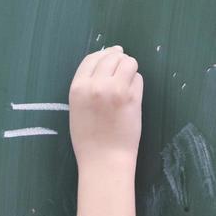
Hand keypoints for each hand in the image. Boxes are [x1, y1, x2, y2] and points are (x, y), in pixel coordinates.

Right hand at [69, 46, 142, 170]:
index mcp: (77, 88)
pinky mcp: (132, 97)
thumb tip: (107, 61)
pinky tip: (131, 98)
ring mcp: (115, 89)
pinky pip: (138, 78)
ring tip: (127, 84)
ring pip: (128, 63)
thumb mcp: (77, 109)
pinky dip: (136, 84)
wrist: (104, 159)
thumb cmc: (88, 139)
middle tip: (122, 72)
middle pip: (111, 57)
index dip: (103, 55)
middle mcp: (95, 85)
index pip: (91, 59)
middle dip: (119, 61)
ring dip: (130, 70)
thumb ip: (87, 86)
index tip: (112, 57)